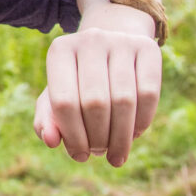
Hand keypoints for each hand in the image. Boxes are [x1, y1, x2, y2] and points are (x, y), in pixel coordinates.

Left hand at [34, 27, 160, 166]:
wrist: (110, 48)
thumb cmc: (77, 81)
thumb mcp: (55, 97)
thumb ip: (46, 120)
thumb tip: (50, 141)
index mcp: (60, 50)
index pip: (64, 101)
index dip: (73, 135)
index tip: (80, 155)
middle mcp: (90, 39)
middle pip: (95, 103)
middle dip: (98, 138)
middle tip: (100, 153)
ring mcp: (121, 40)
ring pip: (124, 100)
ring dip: (120, 137)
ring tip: (115, 154)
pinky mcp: (148, 47)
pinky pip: (149, 94)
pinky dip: (142, 122)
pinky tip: (134, 135)